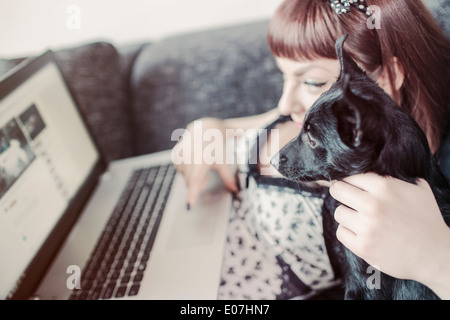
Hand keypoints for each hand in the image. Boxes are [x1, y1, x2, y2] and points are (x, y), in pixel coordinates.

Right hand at [172, 118, 237, 208]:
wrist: (204, 129)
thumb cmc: (216, 146)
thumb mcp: (224, 161)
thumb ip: (228, 177)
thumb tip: (235, 190)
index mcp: (202, 160)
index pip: (196, 181)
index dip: (192, 196)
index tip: (189, 207)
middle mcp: (189, 158)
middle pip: (191, 183)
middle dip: (199, 183)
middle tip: (207, 176)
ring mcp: (180, 156)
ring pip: (185, 178)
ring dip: (192, 176)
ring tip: (200, 165)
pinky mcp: (175, 156)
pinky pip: (180, 171)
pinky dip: (187, 170)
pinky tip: (193, 161)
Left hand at [329, 173, 449, 297]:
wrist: (435, 255)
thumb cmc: (427, 220)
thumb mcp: (418, 190)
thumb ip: (394, 179)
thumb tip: (371, 172)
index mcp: (385, 187)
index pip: (352, 177)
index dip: (350, 181)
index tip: (349, 186)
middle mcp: (372, 205)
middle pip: (338, 191)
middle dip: (340, 193)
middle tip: (344, 197)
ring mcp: (366, 226)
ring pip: (339, 213)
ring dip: (347, 215)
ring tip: (359, 219)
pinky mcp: (362, 246)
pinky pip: (341, 233)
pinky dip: (348, 233)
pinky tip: (360, 233)